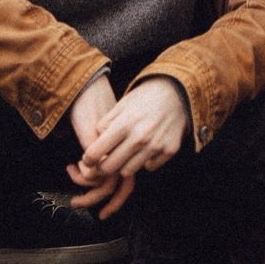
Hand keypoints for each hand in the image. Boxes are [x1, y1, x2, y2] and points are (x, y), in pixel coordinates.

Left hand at [66, 74, 188, 216]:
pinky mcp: (169, 150)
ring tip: (126, 152)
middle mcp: (140, 137)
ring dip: (124, 165)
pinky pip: (149, 167)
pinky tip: (146, 149)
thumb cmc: (144, 98)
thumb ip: (105, 125)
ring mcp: (156, 145)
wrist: (176, 92)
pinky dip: (145, 161)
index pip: (96, 152)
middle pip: (110, 168)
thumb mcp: (121, 105)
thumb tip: (95, 146)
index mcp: (124, 124)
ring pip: (128, 171)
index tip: (88, 160)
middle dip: (102, 167)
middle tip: (104, 162)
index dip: (88, 159)